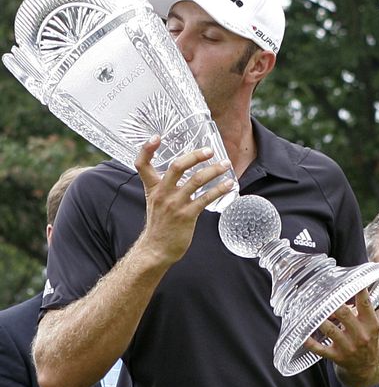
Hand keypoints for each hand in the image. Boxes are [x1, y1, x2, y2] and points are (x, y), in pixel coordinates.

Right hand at [134, 135, 233, 265]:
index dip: (147, 149)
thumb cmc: (159, 224)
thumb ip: (164, 185)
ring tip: (225, 165)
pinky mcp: (187, 215)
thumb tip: (182, 170)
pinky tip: (228, 185)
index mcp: (152, 188)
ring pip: (196, 180)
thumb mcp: (155, 201)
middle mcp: (162, 193)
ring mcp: (175, 204)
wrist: (156, 249)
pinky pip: (206, 198)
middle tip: (209, 150)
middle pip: (176, 167)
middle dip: (195, 156)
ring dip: (213, 170)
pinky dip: (219, 189)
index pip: (142, 165)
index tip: (156, 137)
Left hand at [304, 289, 378, 381]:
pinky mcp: (336, 356)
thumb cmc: (365, 338)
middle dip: (332, 304)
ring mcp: (348, 347)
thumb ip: (356, 309)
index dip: (358, 291)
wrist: (368, 367)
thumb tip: (337, 294)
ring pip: (330, 330)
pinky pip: (320, 349)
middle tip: (320, 293)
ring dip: (319, 319)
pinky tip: (302, 334)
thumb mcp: (368, 324)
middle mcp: (360, 335)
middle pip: (344, 314)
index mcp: (370, 324)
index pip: (365, 304)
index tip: (348, 280)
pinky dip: (310, 342)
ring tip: (308, 309)